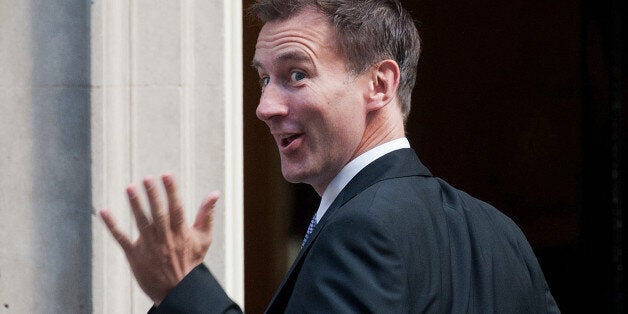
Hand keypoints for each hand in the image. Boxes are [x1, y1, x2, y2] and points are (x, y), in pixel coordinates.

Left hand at [99, 173, 218, 304]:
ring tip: (130, 188)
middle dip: (153, 195)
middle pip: (158, 213)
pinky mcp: (135, 256)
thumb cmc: (191, 262)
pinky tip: (104, 211)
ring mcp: (149, 247)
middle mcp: (165, 238)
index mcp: (181, 233)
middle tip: (147, 178)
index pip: (176, 208)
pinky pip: (121, 239)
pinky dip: (112, 225)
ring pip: (141, 223)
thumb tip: (215, 193)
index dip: (171, 191)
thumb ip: (207, 214)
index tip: (166, 175)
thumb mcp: (204, 238)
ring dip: (136, 205)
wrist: (178, 291)